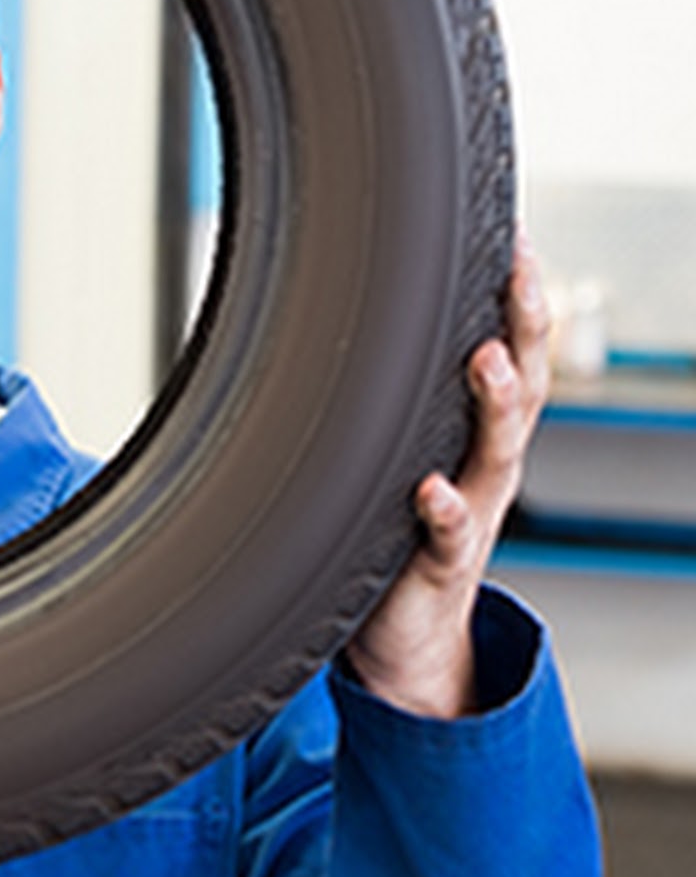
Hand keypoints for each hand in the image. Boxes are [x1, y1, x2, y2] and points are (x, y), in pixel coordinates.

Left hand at [344, 236, 551, 718]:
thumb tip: (351, 314)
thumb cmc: (404, 530)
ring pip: (496, 452)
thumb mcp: (409, 453)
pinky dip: (443, 509)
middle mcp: (486, 468)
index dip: (517, 299)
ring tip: (482, 359)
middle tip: (520, 272)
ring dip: (491, 404)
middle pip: (521, 388)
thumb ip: (399, 397)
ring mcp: (472, 515)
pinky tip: (430, 489)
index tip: (513, 236)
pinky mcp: (441, 566)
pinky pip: (447, 536)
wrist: (411, 639)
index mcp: (477, 434)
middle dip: (525, 329)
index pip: (511, 353)